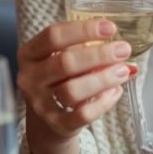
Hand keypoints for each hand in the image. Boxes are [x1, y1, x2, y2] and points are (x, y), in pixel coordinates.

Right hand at [18, 18, 134, 153]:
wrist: (45, 123)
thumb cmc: (58, 81)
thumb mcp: (61, 60)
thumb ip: (87, 50)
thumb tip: (123, 49)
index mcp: (29, 54)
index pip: (53, 36)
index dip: (83, 29)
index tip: (110, 28)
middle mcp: (30, 78)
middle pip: (65, 62)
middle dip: (98, 54)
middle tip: (123, 49)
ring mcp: (41, 104)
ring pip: (73, 90)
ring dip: (103, 78)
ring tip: (123, 71)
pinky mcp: (57, 125)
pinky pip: (83, 114)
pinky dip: (103, 102)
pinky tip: (115, 91)